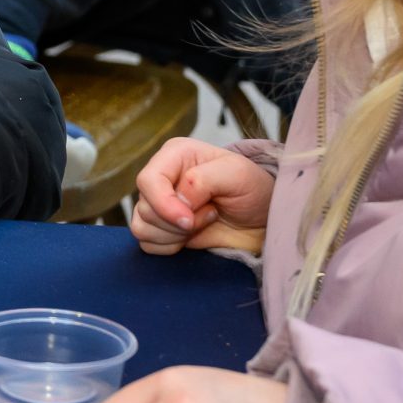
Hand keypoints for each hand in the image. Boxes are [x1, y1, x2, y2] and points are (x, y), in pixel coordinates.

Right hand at [129, 137, 274, 255]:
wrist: (261, 219)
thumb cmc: (252, 190)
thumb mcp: (237, 174)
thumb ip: (203, 179)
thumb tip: (178, 199)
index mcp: (175, 155)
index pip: (148, 180)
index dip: (164, 204)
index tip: (188, 220)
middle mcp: (162, 178)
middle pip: (144, 208)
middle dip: (178, 222)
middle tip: (210, 213)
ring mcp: (158, 204)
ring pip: (142, 227)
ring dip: (175, 235)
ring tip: (204, 221)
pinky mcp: (159, 227)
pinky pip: (147, 244)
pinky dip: (169, 246)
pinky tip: (192, 235)